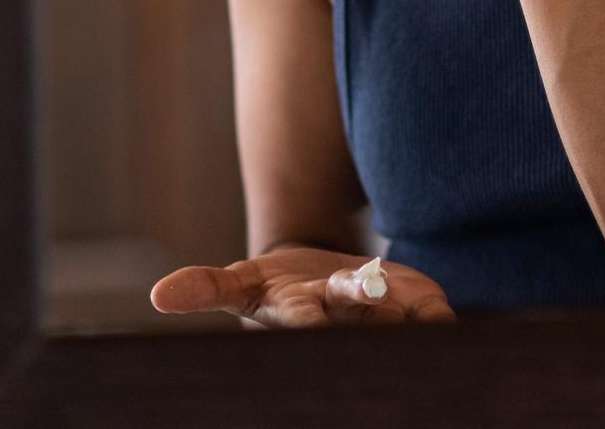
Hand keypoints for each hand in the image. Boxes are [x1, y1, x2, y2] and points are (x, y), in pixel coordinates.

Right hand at [149, 246, 454, 326]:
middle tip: (368, 290)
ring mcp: (380, 315)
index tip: (310, 318)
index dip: (308, 319)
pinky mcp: (413, 305)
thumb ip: (206, 288)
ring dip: (403, 310)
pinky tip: (445, 322)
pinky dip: (438, 317)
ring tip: (410, 307)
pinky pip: (430, 314)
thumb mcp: (241, 284)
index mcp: (299, 313)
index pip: (302, 319)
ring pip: (395, 315)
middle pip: (353, 312)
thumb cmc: (275, 288)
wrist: (323, 282)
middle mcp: (342, 321)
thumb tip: (158, 295)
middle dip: (361, 301)